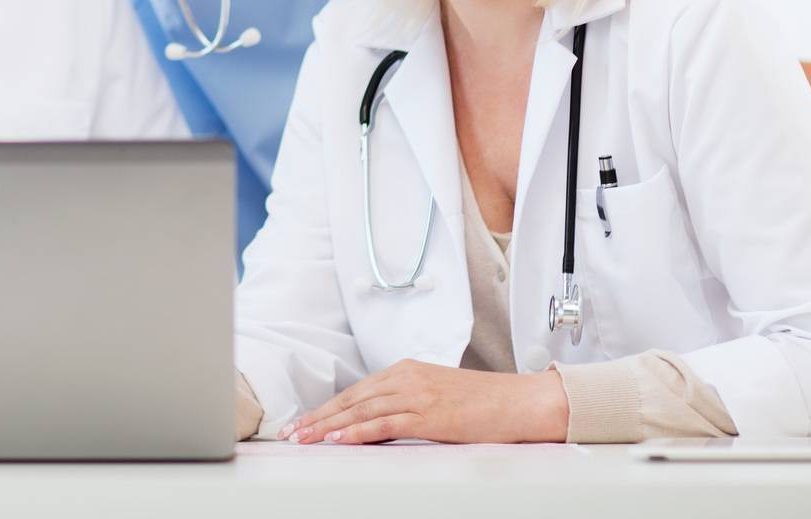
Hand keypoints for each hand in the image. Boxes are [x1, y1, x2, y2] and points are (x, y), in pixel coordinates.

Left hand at [280, 360, 567, 444]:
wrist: (518, 401)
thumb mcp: (437, 396)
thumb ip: (407, 403)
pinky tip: (338, 440)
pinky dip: (357, 431)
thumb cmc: (483, 404)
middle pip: (352, 399)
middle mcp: (406, 377)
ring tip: (304, 439)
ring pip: (361, 410)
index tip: (305, 422)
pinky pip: (384, 423)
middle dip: (319, 417)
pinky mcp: (427, 414)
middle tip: (292, 432)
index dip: (328, 408)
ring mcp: (416, 394)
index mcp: (406, 370)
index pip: (357, 391)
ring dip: (328, 426)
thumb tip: (379, 422)